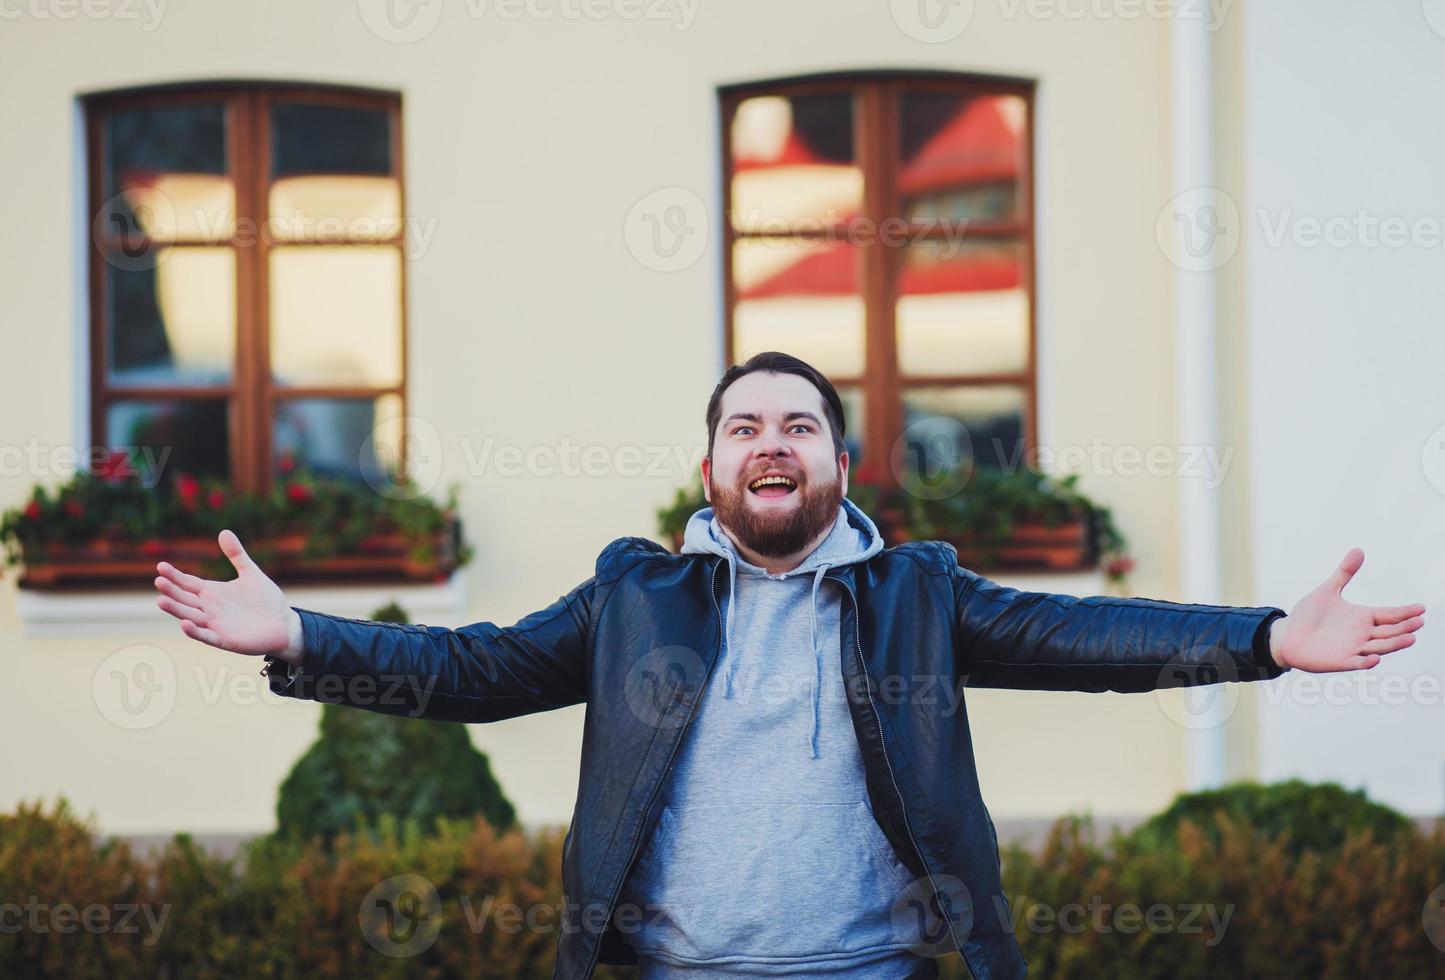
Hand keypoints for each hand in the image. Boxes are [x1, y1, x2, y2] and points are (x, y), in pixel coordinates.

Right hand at [154, 529, 302, 661]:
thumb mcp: (250, 573)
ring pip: (190, 616)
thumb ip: (237, 554)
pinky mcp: (225, 639)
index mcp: (213, 593)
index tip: (160, 566)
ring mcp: (215, 624)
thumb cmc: (266, 600)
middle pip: (185, 599)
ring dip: (176, 609)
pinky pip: (206, 636)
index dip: (174, 575)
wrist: (283, 624)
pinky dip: (195, 631)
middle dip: (171, 591)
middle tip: (159, 580)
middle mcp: (210, 608)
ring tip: (161, 600)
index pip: (188, 583)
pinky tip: (184, 623)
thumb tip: (224, 531)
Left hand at [1269, 547, 1425, 671]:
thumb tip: (1359, 550)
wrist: (1287, 636)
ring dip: (1394, 644)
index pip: (1389, 614)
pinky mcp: (1342, 662)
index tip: (1421, 608)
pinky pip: (1357, 663)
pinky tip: (1375, 658)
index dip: (1405, 612)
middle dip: (1405, 627)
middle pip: (1390, 631)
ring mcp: (1354, 649)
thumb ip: (1344, 572)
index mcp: (1362, 617)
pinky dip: (1367, 662)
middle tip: (1419, 621)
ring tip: (1411, 638)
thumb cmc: (1309, 615)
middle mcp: (1363, 634)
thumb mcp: (1328, 591)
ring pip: (1380, 647)